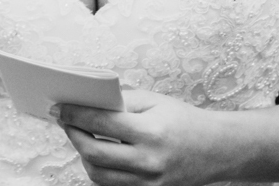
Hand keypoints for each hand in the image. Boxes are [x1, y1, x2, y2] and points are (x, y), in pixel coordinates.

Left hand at [55, 90, 230, 185]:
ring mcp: (149, 182)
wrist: (218, 150)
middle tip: (65, 121)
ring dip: (83, 154)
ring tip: (81, 136)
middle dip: (72, 134)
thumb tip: (87, 101)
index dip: (74, 114)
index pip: (100, 122)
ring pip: (98, 175)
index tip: (59, 107)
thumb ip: (120, 101)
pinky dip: (100, 170)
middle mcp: (149, 161)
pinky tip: (98, 154)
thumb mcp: (154, 101)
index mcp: (151, 132)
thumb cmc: (184, 121)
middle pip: (93, 153)